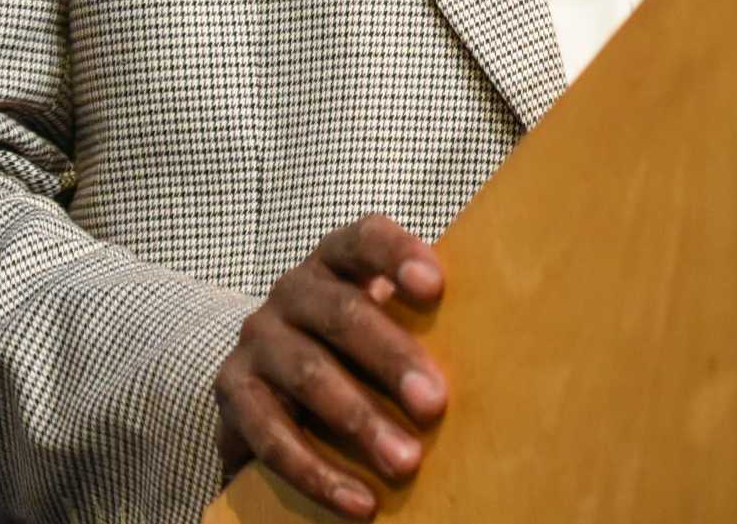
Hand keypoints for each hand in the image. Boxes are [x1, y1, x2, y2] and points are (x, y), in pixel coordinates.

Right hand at [215, 216, 447, 518]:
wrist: (264, 376)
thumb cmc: (352, 345)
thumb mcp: (380, 320)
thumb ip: (419, 322)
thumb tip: (503, 356)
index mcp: (335, 260)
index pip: (365, 239)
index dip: (398, 256)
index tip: (436, 287)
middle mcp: (292, 291)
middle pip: (343, 314)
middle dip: (393, 359)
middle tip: (436, 403)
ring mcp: (257, 340)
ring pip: (310, 376)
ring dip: (361, 422)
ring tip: (407, 462)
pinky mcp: (233, 394)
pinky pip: (274, 436)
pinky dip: (319, 473)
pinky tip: (360, 502)